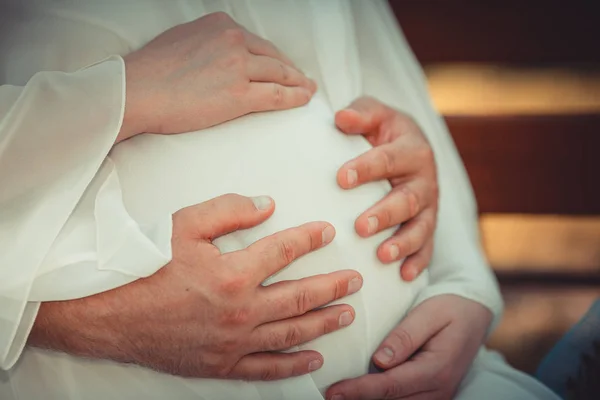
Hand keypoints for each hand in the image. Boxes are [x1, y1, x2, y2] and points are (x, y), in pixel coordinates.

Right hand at [29, 194, 361, 380]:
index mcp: (234, 273)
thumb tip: (267, 204)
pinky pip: (266, 369)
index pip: (285, 251)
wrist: (110, 315)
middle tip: (356, 280)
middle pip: (300, 296)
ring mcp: (234, 342)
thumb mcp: (183, 225)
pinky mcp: (222, 364)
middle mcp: (241, 311)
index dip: (310, 239)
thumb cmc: (145, 267)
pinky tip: (314, 359)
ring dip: (323, 323)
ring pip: (292, 333)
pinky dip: (293, 365)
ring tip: (347, 314)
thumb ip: (228, 211)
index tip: (328, 232)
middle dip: (333, 287)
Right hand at [118, 12, 315, 141]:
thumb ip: (207, 43)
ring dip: (298, 83)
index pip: (256, 42)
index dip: (273, 56)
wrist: (136, 91)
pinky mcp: (240, 93)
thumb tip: (218, 54)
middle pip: (272, 56)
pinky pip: (277, 95)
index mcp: (220, 24)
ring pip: (279, 74)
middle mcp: (233, 39)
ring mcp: (238, 65)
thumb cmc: (150, 71)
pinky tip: (303, 100)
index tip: (282, 65)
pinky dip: (294, 97)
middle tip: (301, 79)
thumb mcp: (182, 39)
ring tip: (307, 90)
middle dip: (290, 69)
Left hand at [326, 295, 491, 399]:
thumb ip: (405, 337)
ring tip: (340, 395)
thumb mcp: (429, 313)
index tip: (333, 392)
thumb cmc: (449, 308)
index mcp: (436, 369)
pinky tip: (359, 393)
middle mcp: (438, 390)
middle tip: (328, 396)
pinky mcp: (430, 395)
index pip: (391, 385)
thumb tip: (379, 361)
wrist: (474, 315)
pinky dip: (381, 398)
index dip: (359, 390)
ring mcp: (436, 396)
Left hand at [335, 97, 437, 280]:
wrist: (411, 146)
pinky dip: (418, 262)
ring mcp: (429, 205)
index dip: (366, 168)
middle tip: (360, 226)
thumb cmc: (384, 131)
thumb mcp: (375, 114)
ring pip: (420, 226)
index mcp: (412, 148)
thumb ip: (361, 114)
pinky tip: (403, 276)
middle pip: (407, 198)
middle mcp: (424, 179)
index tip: (341, 178)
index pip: (388, 159)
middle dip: (385, 214)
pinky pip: (428, 246)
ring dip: (403, 242)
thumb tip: (340, 117)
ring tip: (382, 255)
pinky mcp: (428, 225)